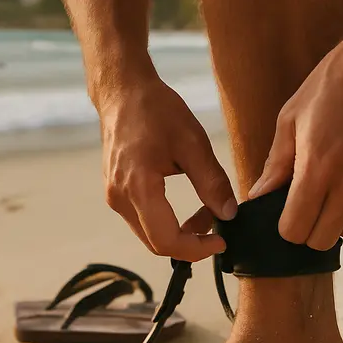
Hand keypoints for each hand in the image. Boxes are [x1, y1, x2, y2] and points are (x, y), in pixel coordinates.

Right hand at [99, 77, 237, 261]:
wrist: (122, 92)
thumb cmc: (156, 110)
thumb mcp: (193, 142)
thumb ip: (211, 182)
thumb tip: (228, 214)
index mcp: (138, 187)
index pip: (166, 241)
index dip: (196, 250)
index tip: (221, 241)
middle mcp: (120, 198)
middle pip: (156, 244)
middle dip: (190, 242)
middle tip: (216, 224)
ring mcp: (114, 197)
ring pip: (148, 235)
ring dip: (178, 232)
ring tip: (205, 210)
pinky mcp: (115, 192)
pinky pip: (142, 220)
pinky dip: (165, 222)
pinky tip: (184, 204)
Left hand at [248, 32, 342, 248]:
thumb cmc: (334, 83)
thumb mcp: (291, 117)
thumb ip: (276, 164)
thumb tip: (259, 195)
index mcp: (318, 169)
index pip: (296, 230)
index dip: (285, 226)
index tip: (284, 211)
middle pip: (323, 239)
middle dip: (308, 228)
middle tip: (304, 204)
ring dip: (336, 219)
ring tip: (330, 191)